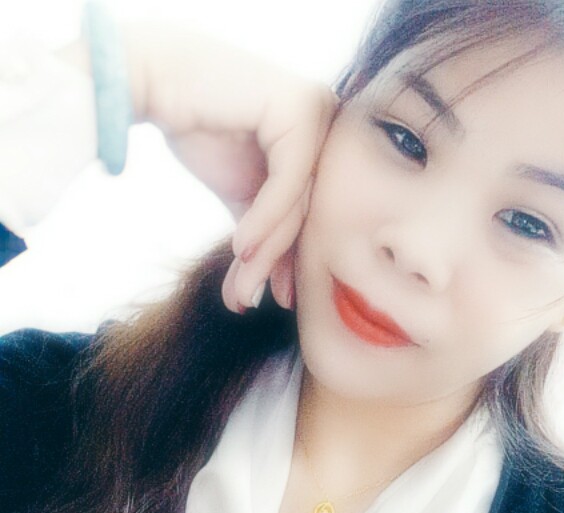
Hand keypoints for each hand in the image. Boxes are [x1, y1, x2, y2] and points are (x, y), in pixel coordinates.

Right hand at [121, 21, 338, 311]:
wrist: (155, 82)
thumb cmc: (199, 130)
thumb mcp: (242, 192)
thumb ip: (264, 229)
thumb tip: (270, 288)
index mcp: (321, 146)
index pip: (309, 214)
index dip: (290, 261)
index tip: (278, 299)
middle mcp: (329, 128)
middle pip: (305, 213)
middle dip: (274, 264)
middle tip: (250, 301)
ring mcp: (320, 114)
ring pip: (298, 203)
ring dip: (265, 252)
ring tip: (243, 290)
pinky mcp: (301, 108)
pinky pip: (288, 181)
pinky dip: (265, 219)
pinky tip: (241, 248)